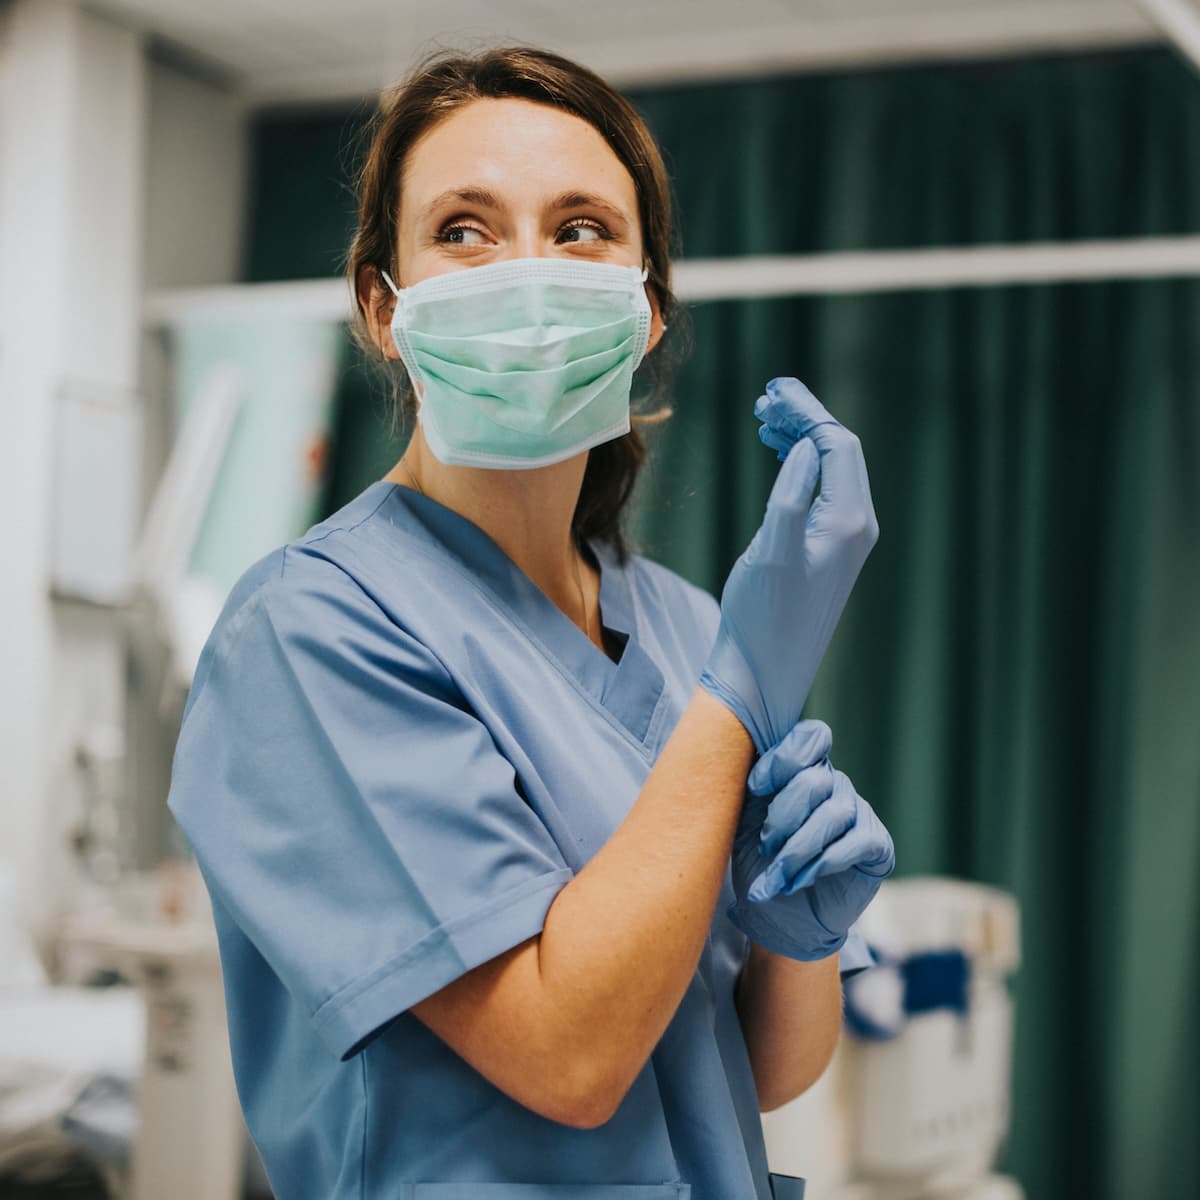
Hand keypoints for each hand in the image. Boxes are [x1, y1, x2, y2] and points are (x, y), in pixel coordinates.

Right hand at [699, 378, 878, 753]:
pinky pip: (821, 492)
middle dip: (804, 419)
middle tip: (764, 399)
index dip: (807, 412)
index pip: (838, 444)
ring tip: (764, 421)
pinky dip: (800, 466)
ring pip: (830, 470)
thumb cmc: (761, 618)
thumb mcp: (771, 551)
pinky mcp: (827, 553)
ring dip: (800, 440)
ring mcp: (844, 541)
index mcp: (848, 522)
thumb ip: (791, 495)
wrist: (763, 673)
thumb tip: (806, 448)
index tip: (772, 392)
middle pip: (839, 451)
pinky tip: (776, 458)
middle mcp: (856, 527)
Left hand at [729, 719, 894, 961]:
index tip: (754, 787)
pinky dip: (823, 863)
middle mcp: (834, 784)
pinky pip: (856, 842)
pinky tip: (801, 880)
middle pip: (815, 779)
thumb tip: (742, 760)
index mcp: (803, 770)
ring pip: (833, 814)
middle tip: (765, 846)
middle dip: (783, 816)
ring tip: (776, 875)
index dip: (782, 759)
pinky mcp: (876, 845)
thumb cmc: (758, 862)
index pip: (809, 738)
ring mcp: (858, 812)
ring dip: (797, 849)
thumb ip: (751, 788)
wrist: (778, 917)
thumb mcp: (744, 820)